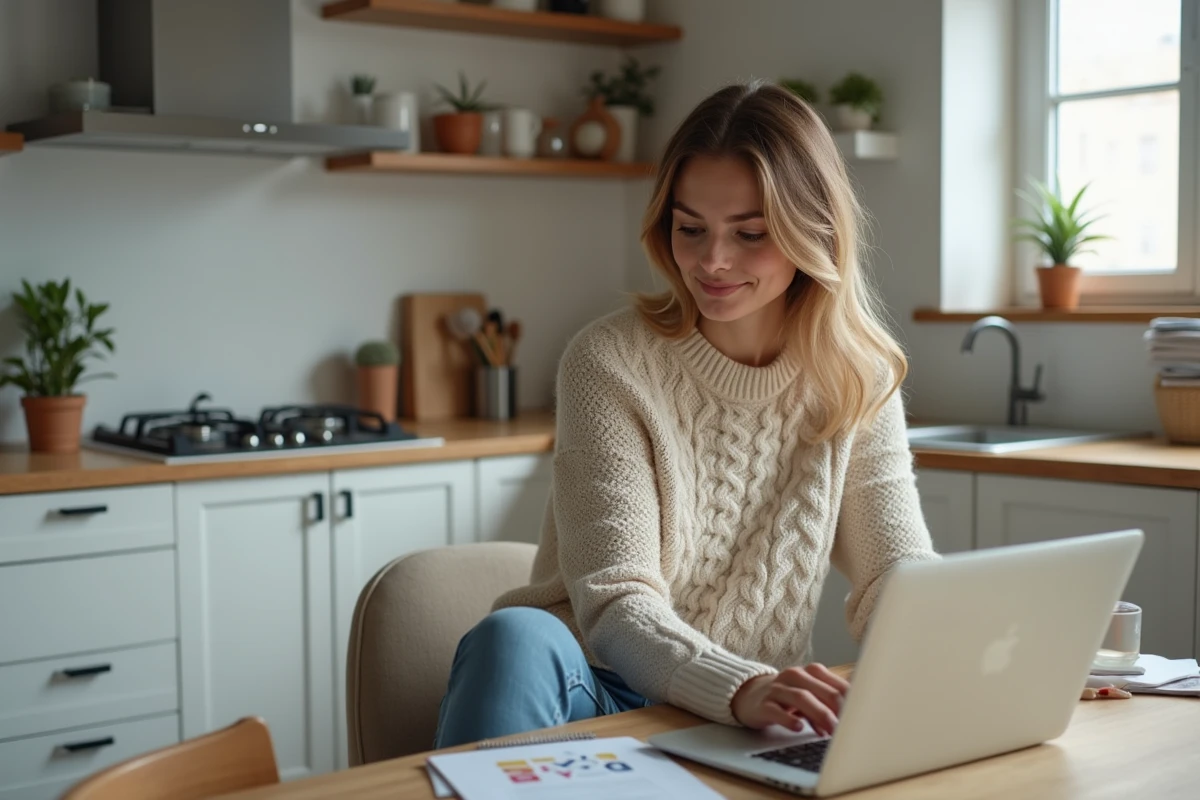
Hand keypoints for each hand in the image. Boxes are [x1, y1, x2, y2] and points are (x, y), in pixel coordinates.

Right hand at [731, 664, 849, 735]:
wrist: (749, 694)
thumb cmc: (787, 697)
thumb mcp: (811, 694)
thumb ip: (832, 702)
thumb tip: (857, 715)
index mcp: (812, 672)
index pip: (838, 686)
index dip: (852, 704)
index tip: (861, 720)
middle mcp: (795, 676)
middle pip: (823, 691)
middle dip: (839, 712)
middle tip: (850, 730)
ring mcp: (778, 689)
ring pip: (802, 698)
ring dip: (819, 715)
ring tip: (830, 731)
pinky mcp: (763, 704)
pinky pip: (776, 710)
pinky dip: (788, 719)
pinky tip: (798, 727)